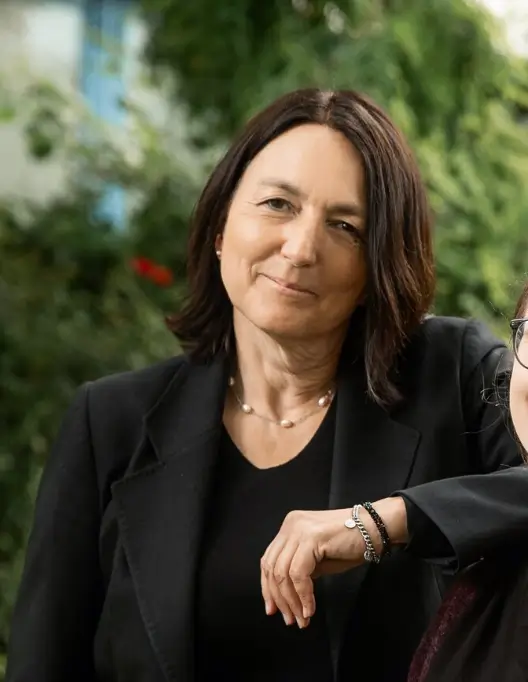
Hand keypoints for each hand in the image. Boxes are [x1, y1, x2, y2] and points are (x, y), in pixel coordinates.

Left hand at [260, 497, 407, 627]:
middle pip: (271, 567)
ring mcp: (299, 529)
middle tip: (289, 620)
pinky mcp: (311, 537)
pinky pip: (299, 573)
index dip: (268, 588)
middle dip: (279, 598)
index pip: (268, 560)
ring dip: (291, 601)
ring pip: (282, 572)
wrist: (376, 528)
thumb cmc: (351, 544)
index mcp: (289, 527)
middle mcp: (290, 525)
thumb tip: (286, 597)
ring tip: (302, 619)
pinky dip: (303, 595)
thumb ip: (300, 571)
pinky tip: (310, 609)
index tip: (273, 610)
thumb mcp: (319, 560)